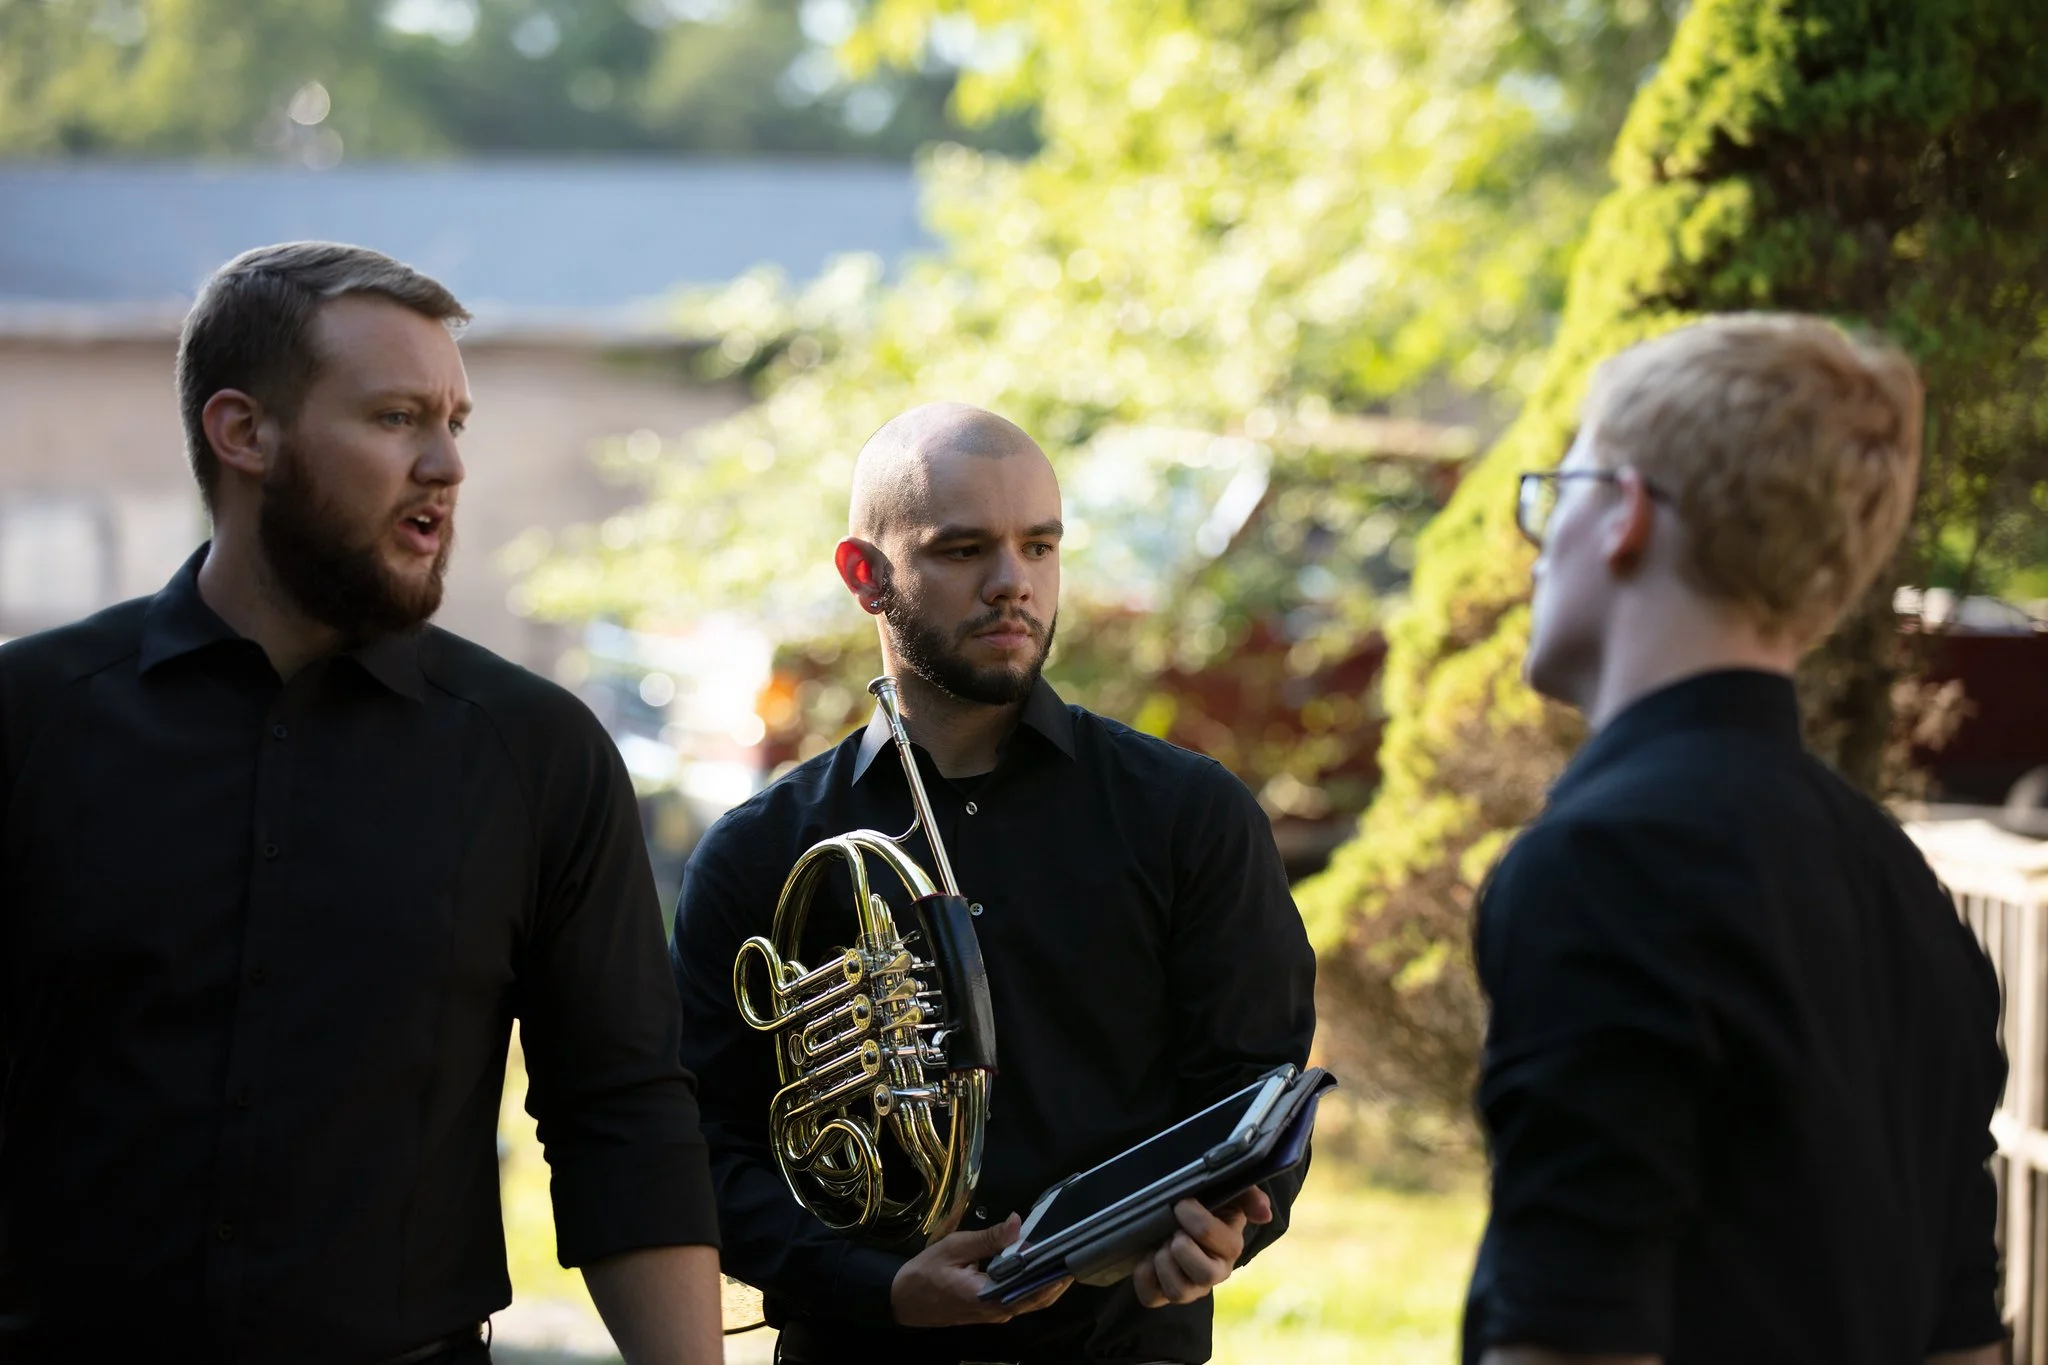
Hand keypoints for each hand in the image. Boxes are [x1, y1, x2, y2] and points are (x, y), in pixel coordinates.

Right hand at [890, 1213, 1071, 1327]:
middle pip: (1038, 1298)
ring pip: (1031, 1299)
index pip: (1031, 1291)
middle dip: (1057, 1276)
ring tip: (1060, 1252)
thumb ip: (989, 1238)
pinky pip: (1019, 1297)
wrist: (903, 1299)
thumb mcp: (955, 1247)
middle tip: (1073, 1249)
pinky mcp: (991, 1309)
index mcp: (987, 1297)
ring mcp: (995, 1313)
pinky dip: (1032, 1282)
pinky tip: (1037, 1262)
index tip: (1069, 1254)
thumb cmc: (926, 1272)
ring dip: (1047, 1279)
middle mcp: (997, 1311)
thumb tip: (1018, 1223)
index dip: (1053, 1275)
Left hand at [1131, 1187, 1271, 1308]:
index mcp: (1232, 1248)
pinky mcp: (1162, 1295)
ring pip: (1179, 1292)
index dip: (1198, 1221)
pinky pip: (1151, 1297)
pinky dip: (1144, 1276)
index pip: (1226, 1245)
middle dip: (1183, 1247)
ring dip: (1163, 1262)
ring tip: (1161, 1244)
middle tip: (1173, 1231)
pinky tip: (1147, 1256)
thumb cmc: (1204, 1202)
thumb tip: (1264, 1214)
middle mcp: (1214, 1273)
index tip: (1182, 1204)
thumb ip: (1248, 1195)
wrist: (1171, 1214)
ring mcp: (1189, 1288)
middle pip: (1206, 1275)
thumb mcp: (1227, 1191)